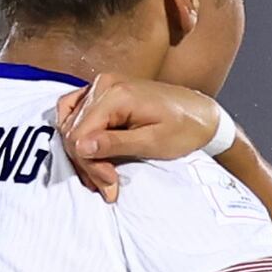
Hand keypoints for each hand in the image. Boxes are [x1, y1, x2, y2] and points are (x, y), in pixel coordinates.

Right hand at [56, 79, 224, 201]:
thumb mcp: (151, 142)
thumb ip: (114, 144)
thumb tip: (80, 146)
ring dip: (82, 154)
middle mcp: (103, 85)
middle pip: (73, 131)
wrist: (200, 114)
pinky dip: (78, 134)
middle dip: (88, 163)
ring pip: (71, 125)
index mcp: (116, 94)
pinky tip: (90, 151)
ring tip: (102, 175)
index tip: (109, 185)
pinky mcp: (104, 92)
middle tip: (108, 186)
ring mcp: (102, 86)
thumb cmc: (183, 128)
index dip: (89, 164)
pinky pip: (75, 112)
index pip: (80, 134)